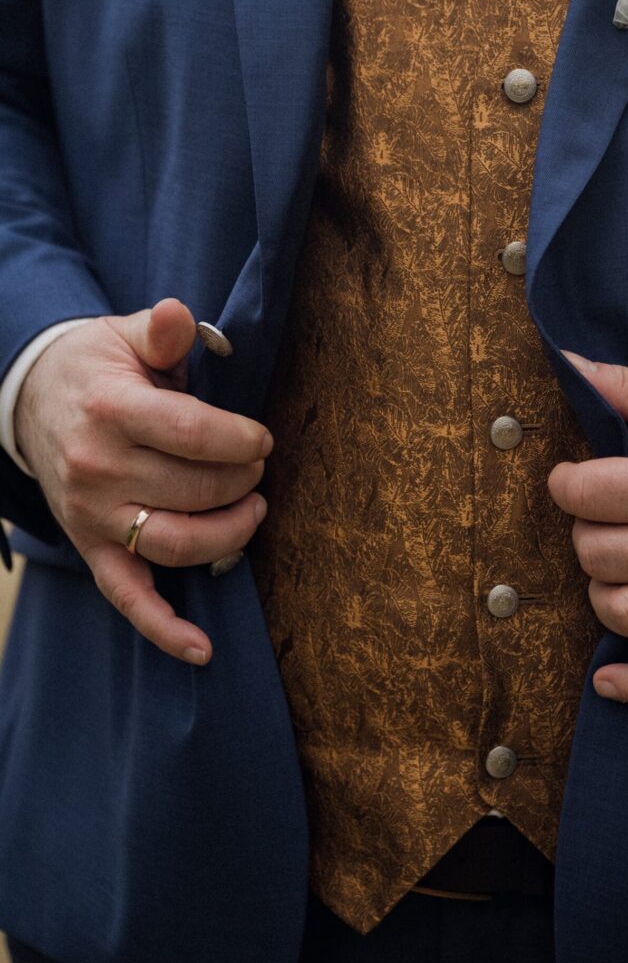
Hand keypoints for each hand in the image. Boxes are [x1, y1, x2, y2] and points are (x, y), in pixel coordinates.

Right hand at [15, 298, 272, 664]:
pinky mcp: (92, 548)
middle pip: (195, 490)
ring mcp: (93, 516)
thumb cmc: (95, 367)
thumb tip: (179, 314)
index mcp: (111, 411)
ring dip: (230, 534)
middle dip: (244, 479)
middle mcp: (98, 469)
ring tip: (254, 510)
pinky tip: (203, 649)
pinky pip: (129, 598)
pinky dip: (166, 630)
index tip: (263, 438)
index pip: (193, 434)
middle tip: (259, 467)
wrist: (30, 400)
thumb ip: (160, 333)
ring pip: (178, 544)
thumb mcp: (122, 335)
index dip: (242, 440)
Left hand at [548, 355, 627, 703]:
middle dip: (586, 528)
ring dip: (603, 587)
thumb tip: (572, 370)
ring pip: (623, 614)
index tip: (573, 475)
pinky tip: (607, 677)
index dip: (567, 481)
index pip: (589, 496)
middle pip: (597, 555)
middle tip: (605, 510)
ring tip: (619, 557)